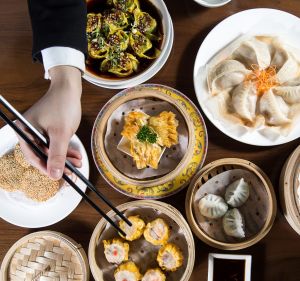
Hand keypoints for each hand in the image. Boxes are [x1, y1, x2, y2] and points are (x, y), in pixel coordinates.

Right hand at [17, 65, 82, 179]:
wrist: (70, 89)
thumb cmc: (63, 106)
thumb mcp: (61, 133)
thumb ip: (57, 155)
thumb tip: (54, 175)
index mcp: (24, 131)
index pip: (33, 156)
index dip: (47, 169)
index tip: (60, 177)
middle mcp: (28, 132)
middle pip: (42, 154)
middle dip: (59, 163)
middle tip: (73, 171)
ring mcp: (37, 131)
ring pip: (50, 151)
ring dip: (64, 158)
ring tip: (78, 163)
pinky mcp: (47, 129)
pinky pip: (54, 144)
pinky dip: (65, 150)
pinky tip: (76, 155)